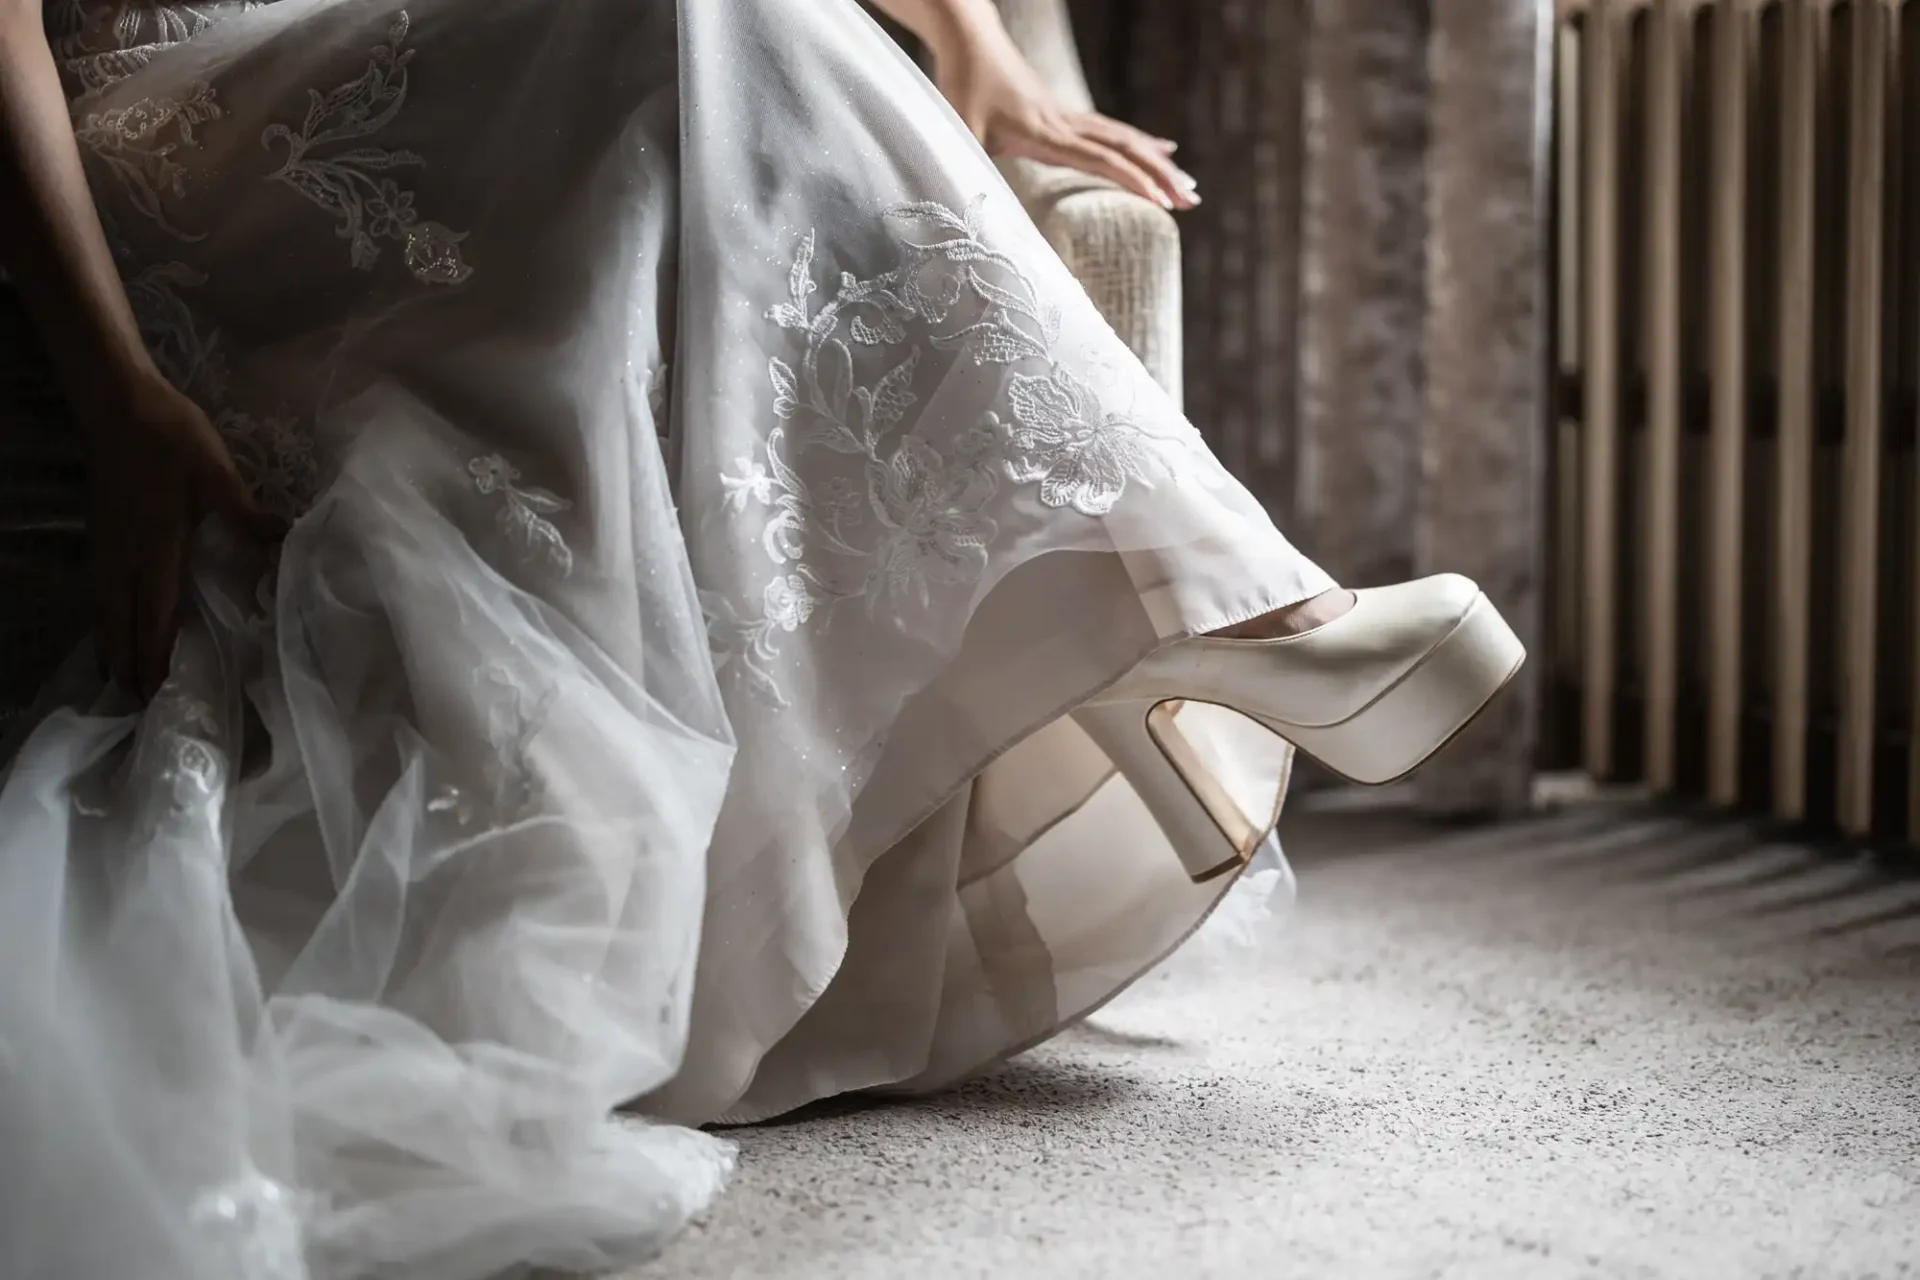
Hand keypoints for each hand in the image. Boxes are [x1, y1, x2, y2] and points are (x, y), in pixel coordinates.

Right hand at [79, 372, 283, 699]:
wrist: (118, 405)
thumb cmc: (171, 439)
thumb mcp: (217, 473)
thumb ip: (246, 514)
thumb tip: (283, 543)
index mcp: (157, 548)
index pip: (155, 615)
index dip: (154, 655)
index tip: (156, 692)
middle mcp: (125, 556)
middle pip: (123, 622)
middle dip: (128, 664)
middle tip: (135, 705)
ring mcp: (107, 546)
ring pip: (106, 609)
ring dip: (112, 645)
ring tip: (117, 682)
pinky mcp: (101, 534)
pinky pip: (100, 590)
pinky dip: (104, 618)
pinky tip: (109, 626)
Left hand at [928, 18, 1198, 210]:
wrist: (970, 40)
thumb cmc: (960, 87)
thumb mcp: (960, 131)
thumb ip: (968, 165)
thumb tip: (971, 201)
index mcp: (1044, 132)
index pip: (1099, 159)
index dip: (1131, 180)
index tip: (1160, 202)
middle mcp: (1064, 123)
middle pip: (1125, 149)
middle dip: (1160, 176)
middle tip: (1191, 201)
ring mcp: (1067, 116)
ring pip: (1124, 139)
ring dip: (1158, 163)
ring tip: (1188, 185)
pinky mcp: (1064, 114)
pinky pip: (1111, 130)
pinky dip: (1141, 143)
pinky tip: (1161, 148)